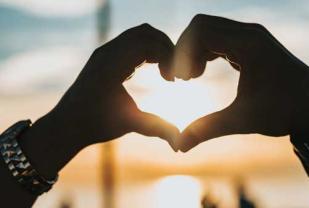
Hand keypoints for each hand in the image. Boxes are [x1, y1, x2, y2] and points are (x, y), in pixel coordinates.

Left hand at [19, 24, 178, 177]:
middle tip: (174, 73)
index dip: (168, 57)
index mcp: (112, 65)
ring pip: (139, 34)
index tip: (173, 80)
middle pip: (146, 33)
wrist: (67, 124)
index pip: (148, 43)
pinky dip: (148, 50)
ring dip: (158, 48)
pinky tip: (153, 70)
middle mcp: (107, 53)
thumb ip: (156, 129)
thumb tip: (179, 143)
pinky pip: (132, 42)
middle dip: (166, 49)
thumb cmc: (95, 125)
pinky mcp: (106, 55)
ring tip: (166, 72)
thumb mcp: (129, 125)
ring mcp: (105, 52)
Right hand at [174, 14, 308, 151]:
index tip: (182, 80)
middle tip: (184, 79)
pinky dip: (205, 51)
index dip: (182, 53)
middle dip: (185, 50)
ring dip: (195, 50)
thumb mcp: (243, 120)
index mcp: (248, 45)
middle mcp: (250, 33)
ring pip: (210, 29)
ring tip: (192, 77)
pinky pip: (220, 37)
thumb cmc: (284, 112)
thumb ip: (208, 129)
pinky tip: (203, 72)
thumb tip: (179, 146)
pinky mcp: (252, 43)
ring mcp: (252, 36)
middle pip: (201, 25)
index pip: (200, 31)